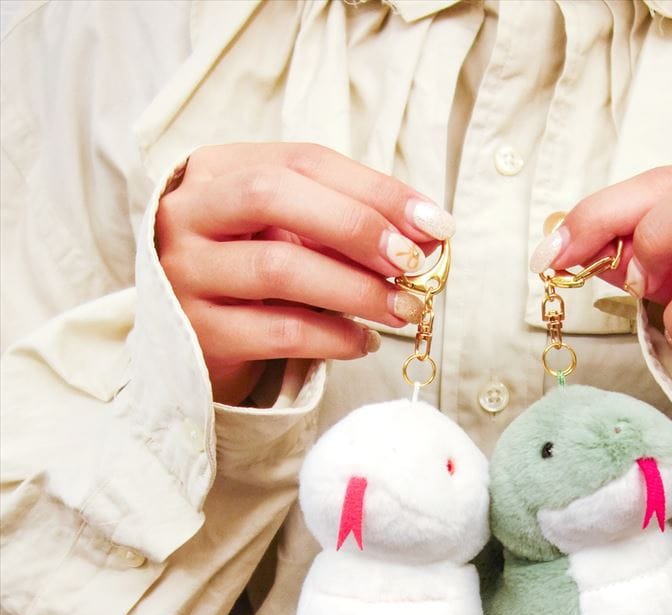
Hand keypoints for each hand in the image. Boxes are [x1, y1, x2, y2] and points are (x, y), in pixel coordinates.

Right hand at [155, 142, 454, 405]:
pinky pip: (278, 332)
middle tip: (413, 262)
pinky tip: (363, 342)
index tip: (435, 223)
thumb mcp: (295, 236)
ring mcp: (185, 273)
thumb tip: (431, 234)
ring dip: (357, 290)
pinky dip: (334, 338)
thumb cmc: (255, 278)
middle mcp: (188, 213)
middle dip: (356, 226)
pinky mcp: (198, 333)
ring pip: (278, 269)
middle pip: (272, 196)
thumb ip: (351, 226)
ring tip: (402, 309)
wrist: (191, 343)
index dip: (375, 190)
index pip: (304, 162)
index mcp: (218, 169)